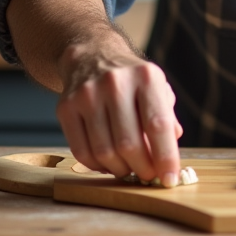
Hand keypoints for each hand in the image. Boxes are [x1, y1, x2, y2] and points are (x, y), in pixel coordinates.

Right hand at [55, 43, 183, 184]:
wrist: (92, 56)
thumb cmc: (132, 80)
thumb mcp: (157, 89)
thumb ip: (167, 119)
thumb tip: (170, 155)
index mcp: (146, 76)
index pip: (158, 125)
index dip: (166, 157)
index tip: (169, 179)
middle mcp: (115, 83)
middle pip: (129, 144)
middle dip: (142, 168)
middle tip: (147, 175)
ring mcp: (87, 94)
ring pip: (104, 152)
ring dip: (120, 169)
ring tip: (128, 167)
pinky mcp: (66, 107)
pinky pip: (81, 152)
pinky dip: (97, 166)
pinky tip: (107, 162)